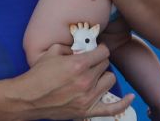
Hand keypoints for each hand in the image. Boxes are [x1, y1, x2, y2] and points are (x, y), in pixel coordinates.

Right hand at [14, 43, 134, 119]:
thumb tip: (78, 48)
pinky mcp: (87, 111)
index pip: (103, 52)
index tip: (97, 49)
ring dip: (103, 76)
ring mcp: (88, 97)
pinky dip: (123, 104)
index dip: (100, 48)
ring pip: (109, 80)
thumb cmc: (38, 75)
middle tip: (91, 62)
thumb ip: (68, 48)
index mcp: (78, 64)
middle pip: (106, 65)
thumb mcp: (51, 53)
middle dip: (99, 61)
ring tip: (94, 76)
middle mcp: (86, 80)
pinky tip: (131, 98)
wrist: (28, 98)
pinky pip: (112, 109)